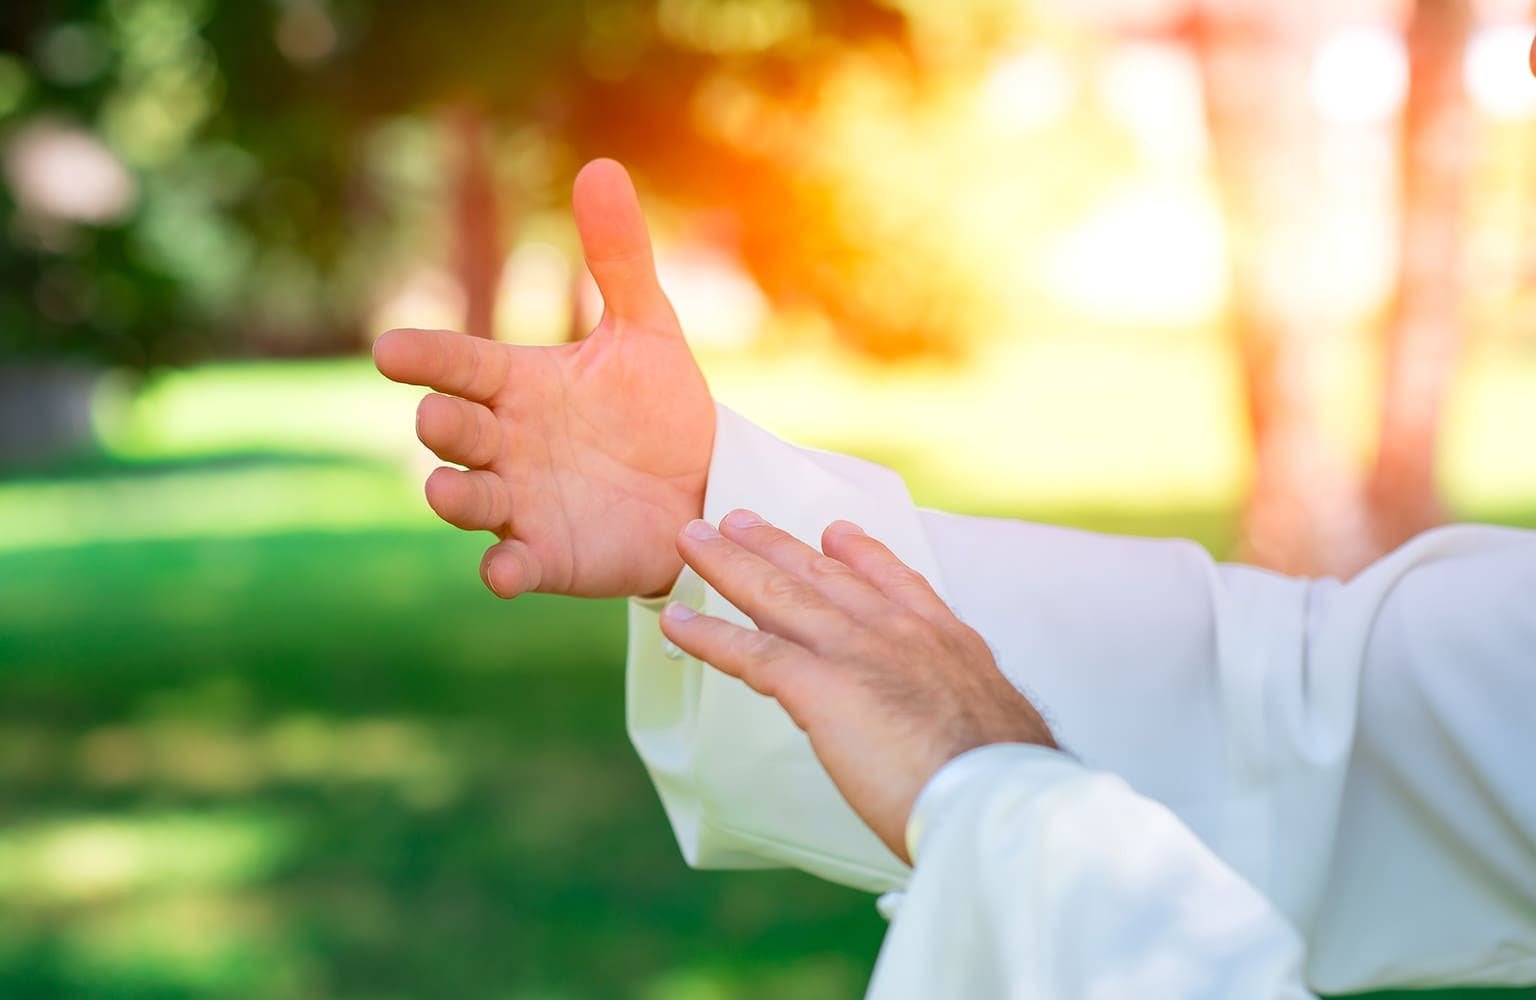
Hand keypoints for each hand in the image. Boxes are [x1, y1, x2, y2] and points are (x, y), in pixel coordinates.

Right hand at [373, 159, 714, 598]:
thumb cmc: (661, 408)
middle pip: (454, 430)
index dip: (427, 357)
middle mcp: (506, 443)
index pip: (460, 363)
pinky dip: (504, 570)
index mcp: (519, 384)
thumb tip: (601, 165)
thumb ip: (619, 258)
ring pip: (467, 499)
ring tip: (447, 490)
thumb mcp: (646, 330)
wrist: (704, 486)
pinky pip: (513, 565)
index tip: (390, 350)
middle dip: (442, 424)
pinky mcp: (547, 556)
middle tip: (442, 416)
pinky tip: (505, 572)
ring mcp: (520, 503)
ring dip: (454, 497)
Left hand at [659, 510, 1054, 862]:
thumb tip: (968, 744)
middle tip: (738, 519)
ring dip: (730, 565)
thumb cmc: (1004, 786)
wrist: (997, 796)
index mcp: (946, 643)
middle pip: (825, 576)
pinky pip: (751, 652)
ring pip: (780, 596)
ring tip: (692, 541)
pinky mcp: (822, 686)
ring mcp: (858, 652)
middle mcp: (900, 632)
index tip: (839, 532)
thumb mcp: (1001, 731)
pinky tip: (675, 621)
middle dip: (777, 545)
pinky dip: (708, 635)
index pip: (897, 584)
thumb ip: (969, 721)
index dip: (863, 555)